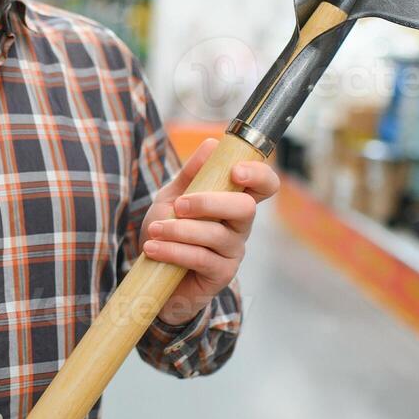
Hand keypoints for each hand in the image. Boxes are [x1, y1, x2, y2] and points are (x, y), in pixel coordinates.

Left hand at [138, 138, 278, 326]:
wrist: (153, 271)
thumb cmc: (169, 230)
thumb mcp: (173, 197)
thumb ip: (191, 174)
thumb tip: (212, 143)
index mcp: (234, 201)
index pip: (265, 185)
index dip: (259, 175)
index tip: (236, 171)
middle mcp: (240, 226)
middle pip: (245, 209)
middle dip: (209, 203)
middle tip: (178, 205)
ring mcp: (233, 251)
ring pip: (216, 234)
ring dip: (179, 230)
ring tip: (154, 230)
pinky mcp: (221, 275)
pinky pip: (201, 258)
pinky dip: (174, 251)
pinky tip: (153, 249)